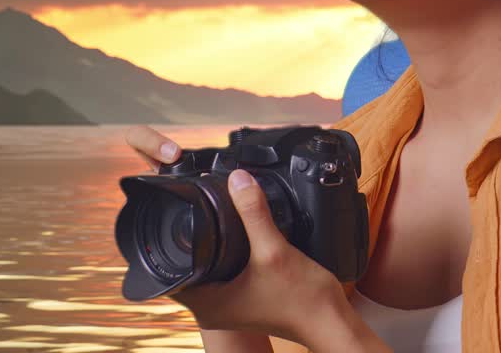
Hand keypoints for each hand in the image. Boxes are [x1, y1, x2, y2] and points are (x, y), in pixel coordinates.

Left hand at [122, 126, 383, 349]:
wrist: (330, 320)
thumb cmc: (303, 299)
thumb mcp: (274, 250)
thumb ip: (254, 213)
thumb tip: (238, 179)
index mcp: (209, 304)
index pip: (169, 272)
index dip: (170, 244)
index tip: (176, 217)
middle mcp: (213, 310)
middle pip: (186, 267)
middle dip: (190, 241)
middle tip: (195, 211)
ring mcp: (229, 307)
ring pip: (204, 271)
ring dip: (208, 248)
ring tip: (214, 221)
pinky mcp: (244, 301)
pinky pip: (222, 275)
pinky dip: (225, 257)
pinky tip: (237, 239)